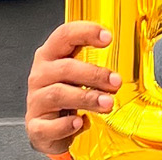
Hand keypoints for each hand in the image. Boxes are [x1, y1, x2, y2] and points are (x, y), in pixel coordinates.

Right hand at [25, 21, 120, 155]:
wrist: (49, 128)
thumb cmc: (66, 94)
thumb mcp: (76, 73)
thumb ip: (92, 61)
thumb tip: (125, 56)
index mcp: (50, 55)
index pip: (64, 35)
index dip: (86, 32)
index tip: (108, 37)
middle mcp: (40, 75)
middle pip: (66, 67)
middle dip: (95, 74)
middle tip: (115, 82)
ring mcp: (36, 101)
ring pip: (59, 94)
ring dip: (87, 98)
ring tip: (107, 104)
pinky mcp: (36, 126)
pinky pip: (49, 126)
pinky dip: (65, 125)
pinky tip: (79, 123)